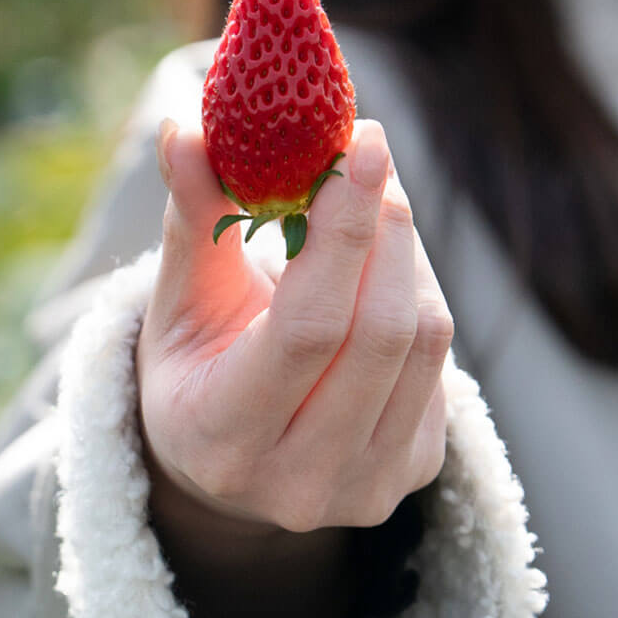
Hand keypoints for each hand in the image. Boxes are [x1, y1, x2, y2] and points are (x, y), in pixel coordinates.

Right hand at [138, 117, 452, 536]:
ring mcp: (367, 488)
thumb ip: (192, 218)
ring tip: (371, 199)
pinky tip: (380, 263)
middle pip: (379, 332)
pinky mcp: (415, 471)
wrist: (226, 457)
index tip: (358, 146)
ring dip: (406, 250)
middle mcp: (301, 484)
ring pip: (424, 340)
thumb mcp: (178, 299)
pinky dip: (416, 290)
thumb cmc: (193, 363)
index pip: (306, 330)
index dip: (342, 233)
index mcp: (224, 440)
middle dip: (383, 226)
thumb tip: (187, 130)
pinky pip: (440, 359)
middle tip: (368, 151)